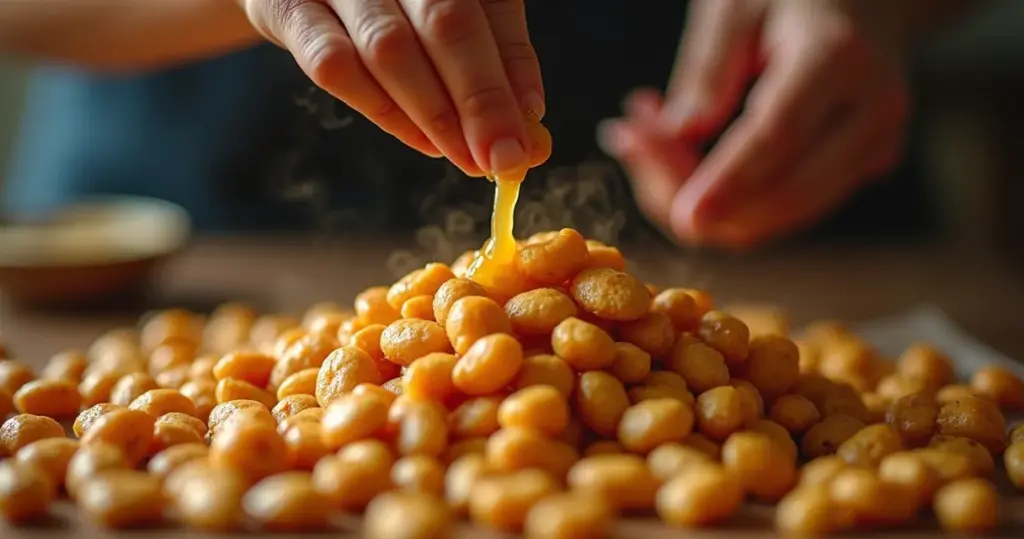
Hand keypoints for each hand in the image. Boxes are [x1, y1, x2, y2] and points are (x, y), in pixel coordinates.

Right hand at [236, 0, 543, 176]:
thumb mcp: (449, 8)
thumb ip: (495, 51)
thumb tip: (529, 115)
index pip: (490, 4)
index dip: (511, 70)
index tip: (529, 131)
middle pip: (444, 21)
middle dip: (480, 100)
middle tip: (504, 158)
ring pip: (389, 47)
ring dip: (435, 114)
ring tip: (467, 158)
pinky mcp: (284, 5)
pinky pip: (333, 64)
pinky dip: (383, 110)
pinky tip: (420, 141)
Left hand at [601, 0, 909, 248]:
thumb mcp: (735, 4)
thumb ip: (706, 70)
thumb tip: (675, 136)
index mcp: (839, 57)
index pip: (779, 138)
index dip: (727, 184)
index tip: (681, 217)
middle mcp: (872, 112)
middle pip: (780, 193)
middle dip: (696, 192)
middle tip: (627, 141)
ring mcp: (874, 148)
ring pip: (776, 216)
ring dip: (701, 200)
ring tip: (647, 138)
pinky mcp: (859, 171)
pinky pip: (781, 210)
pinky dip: (726, 200)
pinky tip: (683, 154)